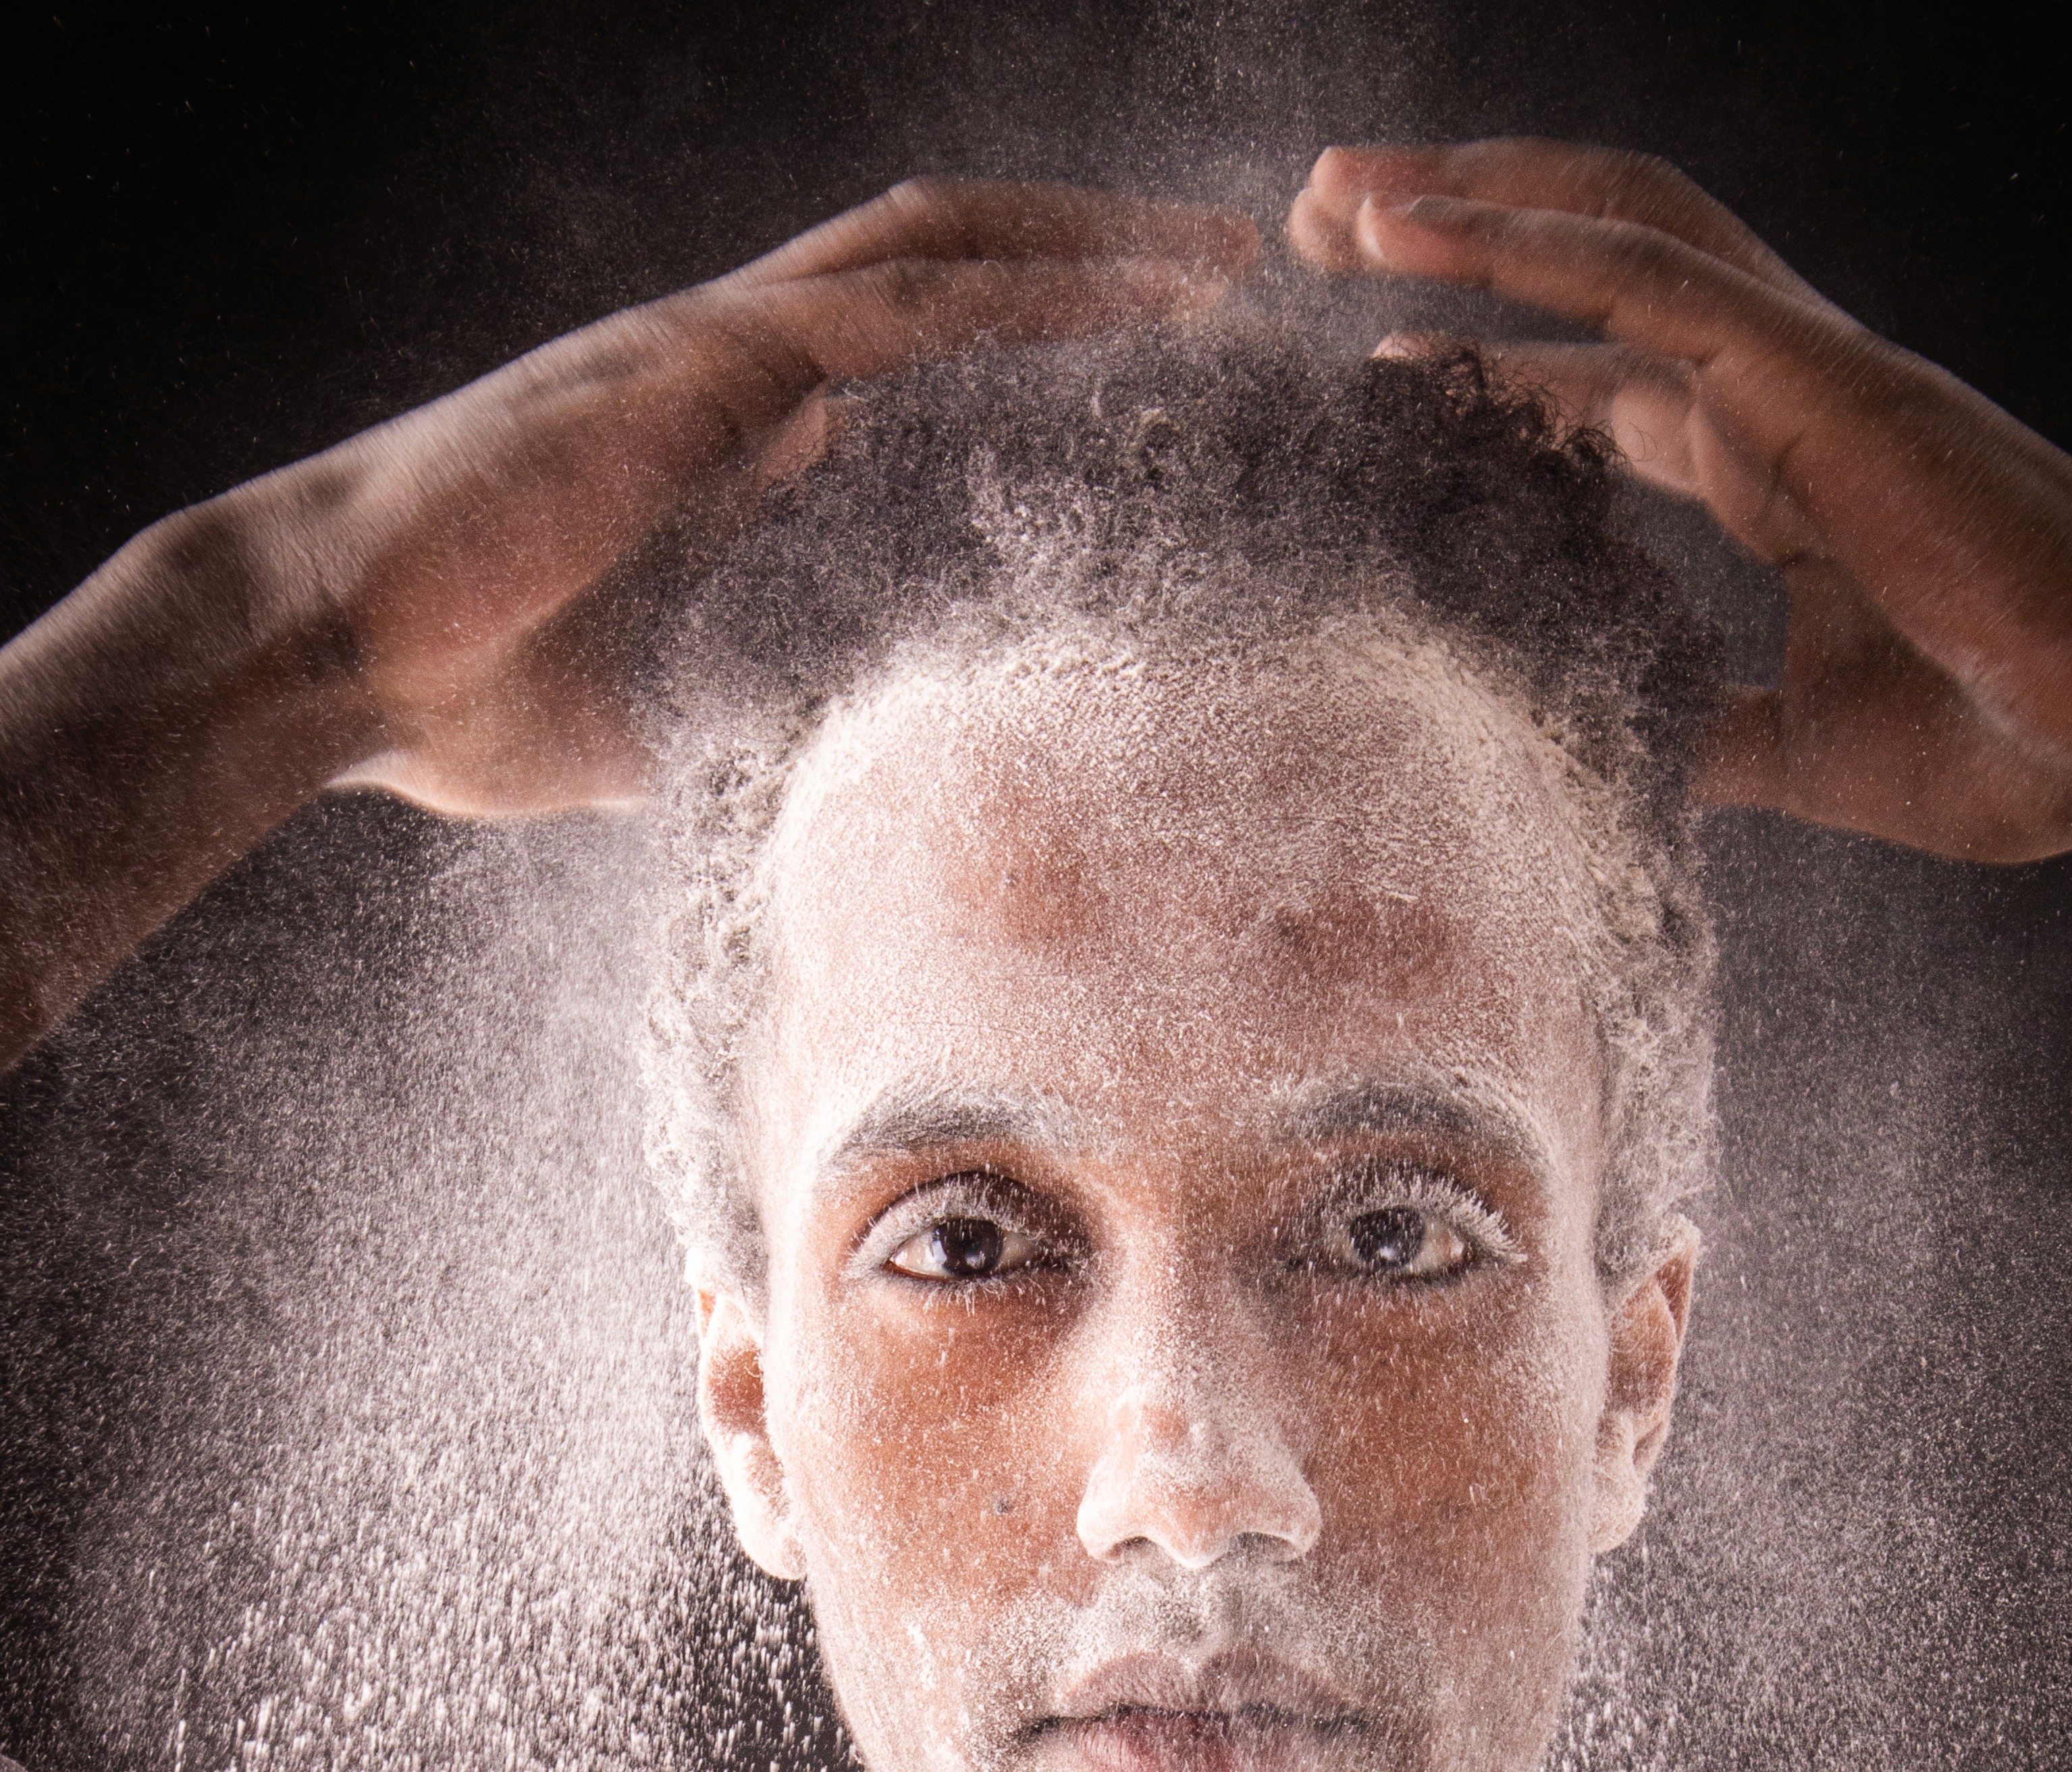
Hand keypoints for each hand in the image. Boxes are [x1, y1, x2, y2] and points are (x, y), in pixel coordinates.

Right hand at [298, 178, 1255, 814]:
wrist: (339, 654)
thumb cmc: (473, 694)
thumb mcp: (670, 701)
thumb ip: (761, 675)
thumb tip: (857, 717)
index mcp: (730, 429)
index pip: (911, 345)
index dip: (1030, 331)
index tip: (1147, 363)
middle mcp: (737, 361)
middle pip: (947, 259)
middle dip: (1090, 251)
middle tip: (1224, 269)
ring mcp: (719, 352)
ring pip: (943, 249)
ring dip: (1089, 246)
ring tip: (1219, 259)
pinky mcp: (706, 369)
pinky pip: (901, 308)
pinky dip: (1027, 294)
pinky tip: (1131, 303)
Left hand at [1289, 141, 2071, 892]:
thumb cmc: (2002, 743)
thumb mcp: (1799, 752)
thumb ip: (1699, 732)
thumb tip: (1603, 755)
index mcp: (1779, 464)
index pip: (1610, 377)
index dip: (1493, 359)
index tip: (1383, 371)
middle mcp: (1781, 389)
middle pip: (1595, 254)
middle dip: (1460, 223)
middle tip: (1320, 219)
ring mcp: (1802, 370)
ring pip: (1613, 222)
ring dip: (1472, 195)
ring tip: (1339, 191)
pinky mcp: (1820, 378)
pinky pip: (1653, 276)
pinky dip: (1529, 243)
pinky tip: (1415, 230)